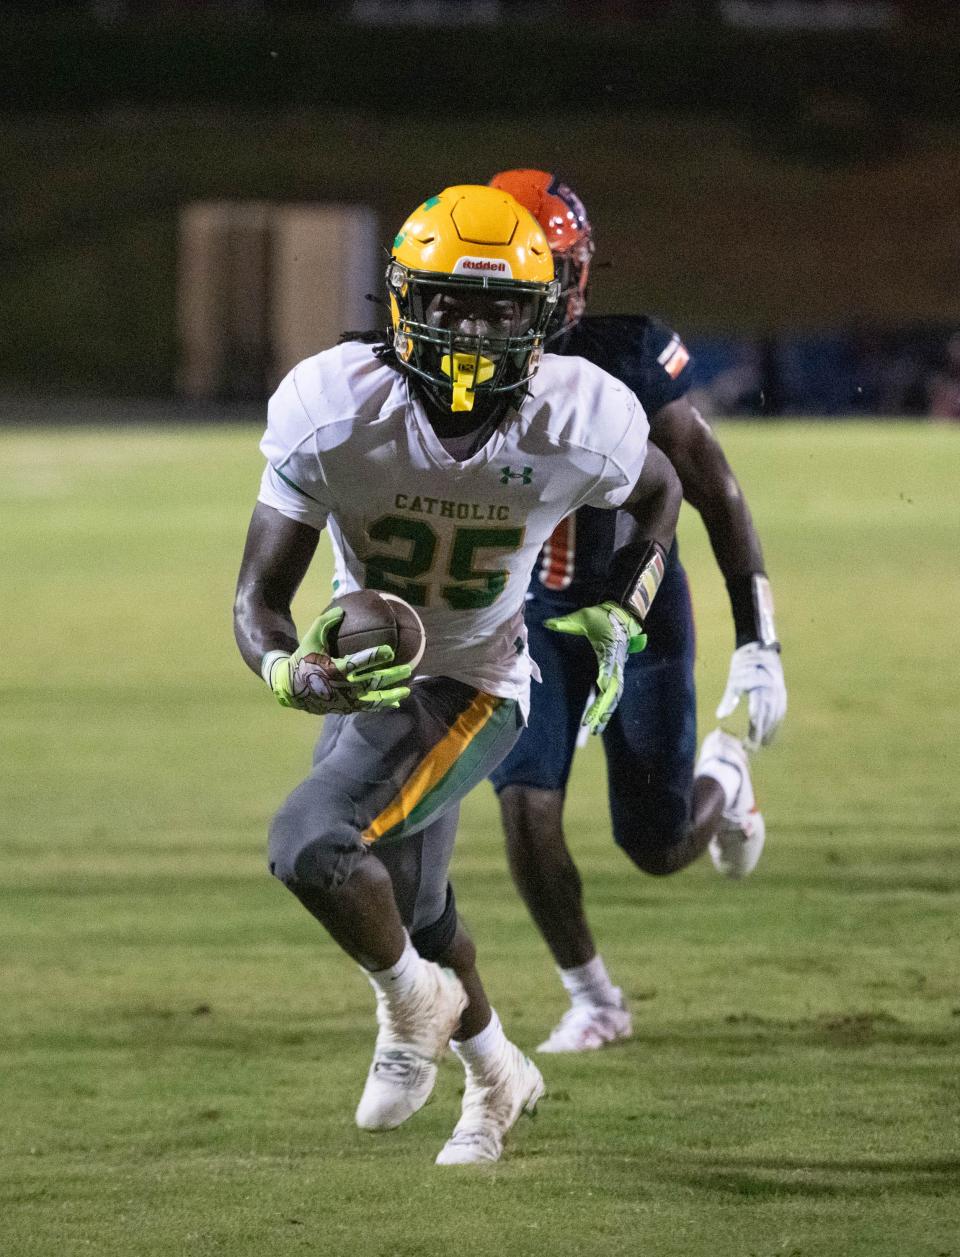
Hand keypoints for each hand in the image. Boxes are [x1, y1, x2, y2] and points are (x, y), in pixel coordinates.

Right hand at [264, 607, 411, 714]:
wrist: (291, 688)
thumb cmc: (304, 660)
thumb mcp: (310, 639)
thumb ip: (325, 623)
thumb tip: (341, 609)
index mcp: (332, 669)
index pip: (357, 663)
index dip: (374, 657)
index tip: (390, 651)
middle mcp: (341, 687)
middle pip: (370, 682)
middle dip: (390, 676)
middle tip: (406, 669)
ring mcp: (344, 700)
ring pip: (372, 699)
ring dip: (390, 695)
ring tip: (406, 691)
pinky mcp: (345, 708)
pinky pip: (367, 708)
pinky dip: (381, 706)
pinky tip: (395, 703)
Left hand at [545, 601, 645, 734]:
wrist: (623, 615)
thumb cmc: (602, 616)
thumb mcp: (583, 617)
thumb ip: (566, 623)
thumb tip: (547, 624)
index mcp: (609, 651)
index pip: (606, 673)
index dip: (603, 688)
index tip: (597, 696)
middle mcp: (616, 663)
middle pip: (612, 691)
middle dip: (602, 709)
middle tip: (590, 726)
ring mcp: (618, 668)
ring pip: (615, 694)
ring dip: (607, 712)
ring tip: (596, 729)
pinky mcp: (617, 671)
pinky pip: (614, 692)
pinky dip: (609, 706)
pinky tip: (601, 718)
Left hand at [716, 642, 785, 749]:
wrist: (761, 649)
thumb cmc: (743, 665)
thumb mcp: (734, 681)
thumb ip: (729, 700)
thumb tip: (720, 718)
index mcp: (761, 690)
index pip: (758, 716)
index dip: (754, 732)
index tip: (748, 744)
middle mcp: (773, 692)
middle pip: (768, 719)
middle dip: (761, 734)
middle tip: (753, 749)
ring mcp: (780, 693)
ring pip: (776, 716)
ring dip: (770, 731)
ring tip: (762, 744)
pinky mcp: (782, 694)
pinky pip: (780, 712)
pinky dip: (776, 723)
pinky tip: (771, 732)